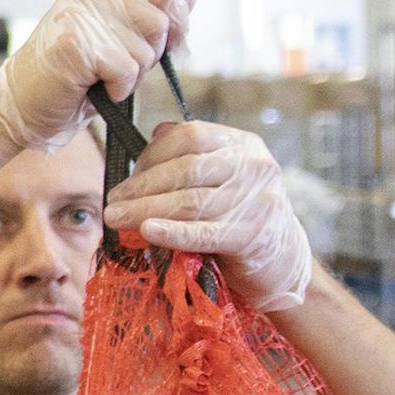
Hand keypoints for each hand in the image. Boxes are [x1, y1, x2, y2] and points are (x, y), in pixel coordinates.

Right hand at [0, 0, 189, 152]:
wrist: (20, 107)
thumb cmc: (69, 80)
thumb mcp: (117, 41)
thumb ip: (151, 17)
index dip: (177, 22)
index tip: (167, 47)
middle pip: (160, 22)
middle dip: (150, 56)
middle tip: (116, 71)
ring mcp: (81, 16)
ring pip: (145, 51)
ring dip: (130, 78)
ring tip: (98, 80)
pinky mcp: (75, 44)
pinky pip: (126, 71)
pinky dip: (117, 90)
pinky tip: (92, 89)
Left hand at [103, 121, 313, 310]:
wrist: (282, 260)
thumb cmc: (240, 217)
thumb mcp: (222, 178)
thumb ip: (192, 156)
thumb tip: (155, 134)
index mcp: (243, 144)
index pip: (190, 136)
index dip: (153, 154)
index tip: (128, 176)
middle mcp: (253, 167)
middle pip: (186, 170)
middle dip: (142, 186)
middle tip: (112, 202)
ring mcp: (257, 201)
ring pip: (189, 202)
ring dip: (144, 210)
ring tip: (116, 219)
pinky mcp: (252, 236)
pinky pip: (203, 233)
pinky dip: (171, 232)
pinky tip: (146, 231)